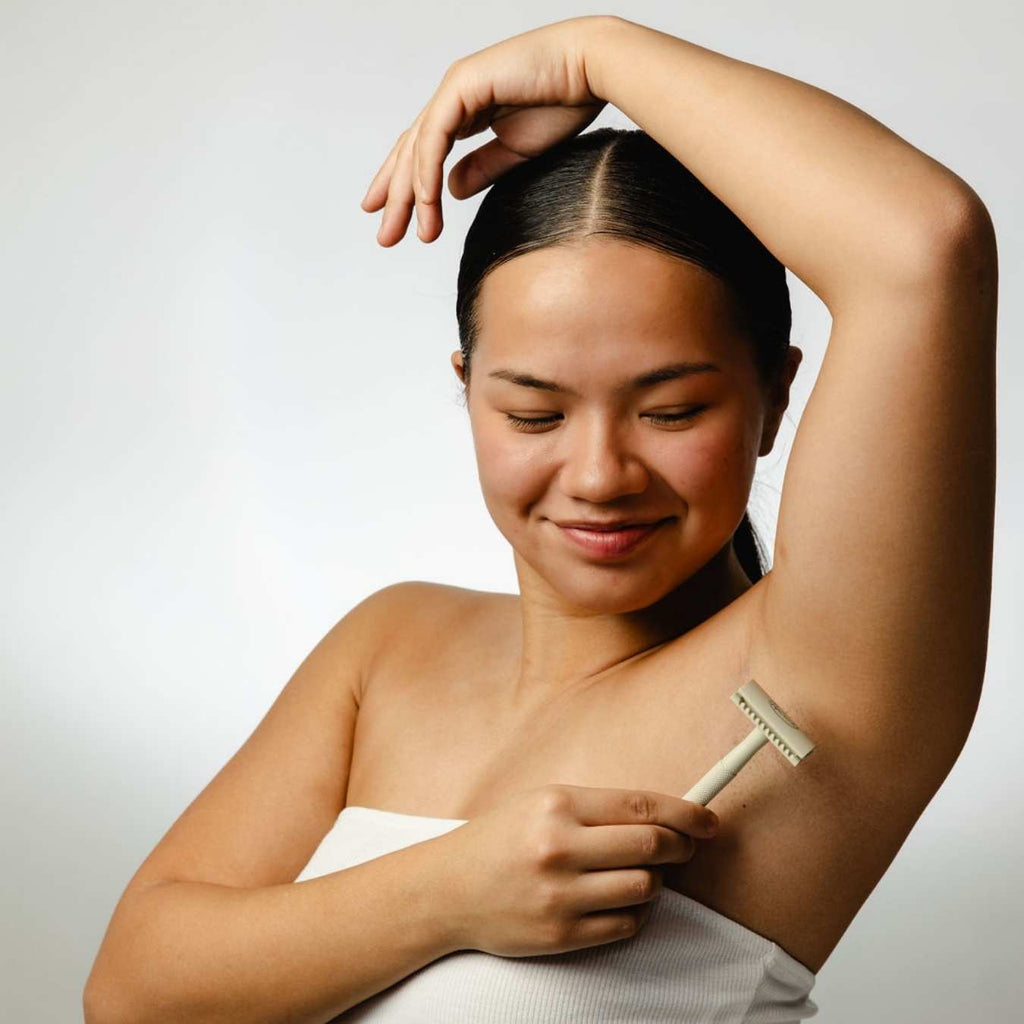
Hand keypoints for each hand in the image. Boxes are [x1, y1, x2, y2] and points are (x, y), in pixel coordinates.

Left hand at [359, 16, 610, 246]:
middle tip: (386, 236)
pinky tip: (424, 200)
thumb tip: (451, 190)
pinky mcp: (463, 84)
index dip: (406, 187)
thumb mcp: (515, 151)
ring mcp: (455, 88)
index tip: (395, 220)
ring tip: (403, 230)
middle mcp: (454, 97)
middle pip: (411, 152)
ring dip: (408, 193)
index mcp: (465, 110)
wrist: (590, 70)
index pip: (423, 152)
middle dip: (396, 197)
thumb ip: (481, 169)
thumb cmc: (563, 103)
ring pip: (418, 146)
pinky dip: (426, 169)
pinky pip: (435, 134)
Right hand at [434, 783, 718, 956]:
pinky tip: (614, 900)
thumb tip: (665, 815)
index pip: (642, 806)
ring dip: (654, 882)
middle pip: (652, 846)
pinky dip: (633, 912)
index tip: (708, 820)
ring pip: (645, 888)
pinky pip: (626, 925)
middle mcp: (560, 847)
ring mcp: (561, 895)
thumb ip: (599, 808)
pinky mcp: (561, 934)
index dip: (685, 813)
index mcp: (558, 805)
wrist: (447, 889)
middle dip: (679, 847)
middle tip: (682, 847)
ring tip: (636, 875)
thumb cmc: (502, 839)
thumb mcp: (543, 803)